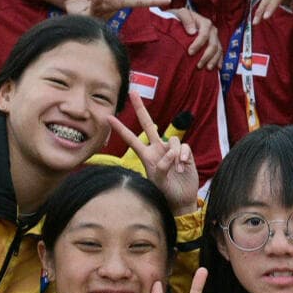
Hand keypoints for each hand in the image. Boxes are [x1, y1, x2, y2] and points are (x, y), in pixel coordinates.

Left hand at [109, 94, 197, 213]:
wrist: (181, 199)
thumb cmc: (166, 191)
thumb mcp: (158, 181)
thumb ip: (161, 167)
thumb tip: (169, 153)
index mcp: (146, 155)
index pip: (131, 139)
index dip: (120, 129)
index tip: (108, 118)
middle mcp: (157, 149)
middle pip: (148, 124)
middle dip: (140, 108)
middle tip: (133, 93)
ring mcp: (171, 149)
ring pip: (171, 139)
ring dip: (174, 155)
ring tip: (176, 170)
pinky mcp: (184, 153)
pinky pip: (183, 146)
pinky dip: (183, 155)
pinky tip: (182, 166)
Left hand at [174, 8, 220, 69]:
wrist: (180, 20)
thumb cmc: (179, 18)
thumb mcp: (180, 13)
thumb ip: (185, 18)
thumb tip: (192, 32)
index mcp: (205, 22)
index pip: (204, 34)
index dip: (198, 44)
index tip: (190, 53)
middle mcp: (212, 30)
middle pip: (213, 44)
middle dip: (206, 56)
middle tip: (198, 65)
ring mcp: (215, 38)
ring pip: (218, 50)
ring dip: (213, 60)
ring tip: (207, 68)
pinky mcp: (215, 44)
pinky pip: (220, 53)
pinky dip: (219, 60)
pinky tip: (217, 68)